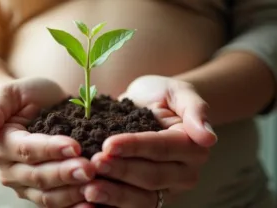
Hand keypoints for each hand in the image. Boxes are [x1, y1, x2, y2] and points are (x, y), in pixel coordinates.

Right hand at [0, 78, 95, 207]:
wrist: (39, 107)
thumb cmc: (28, 97)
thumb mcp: (11, 93)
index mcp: (3, 145)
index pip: (27, 149)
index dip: (50, 149)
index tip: (74, 146)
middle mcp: (11, 169)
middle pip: (38, 176)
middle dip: (65, 173)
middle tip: (90, 169)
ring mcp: (26, 185)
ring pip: (48, 195)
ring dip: (72, 192)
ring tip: (95, 184)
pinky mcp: (42, 193)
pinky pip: (56, 204)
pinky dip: (74, 204)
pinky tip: (93, 203)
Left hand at [81, 75, 216, 207]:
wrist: (145, 104)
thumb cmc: (160, 96)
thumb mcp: (177, 92)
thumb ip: (195, 109)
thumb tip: (209, 137)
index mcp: (192, 148)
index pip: (162, 149)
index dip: (135, 147)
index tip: (109, 144)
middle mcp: (183, 174)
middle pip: (152, 177)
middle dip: (122, 171)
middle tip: (95, 163)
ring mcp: (165, 190)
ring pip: (142, 199)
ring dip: (115, 195)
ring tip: (89, 188)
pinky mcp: (146, 197)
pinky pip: (131, 207)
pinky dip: (110, 207)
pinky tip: (90, 203)